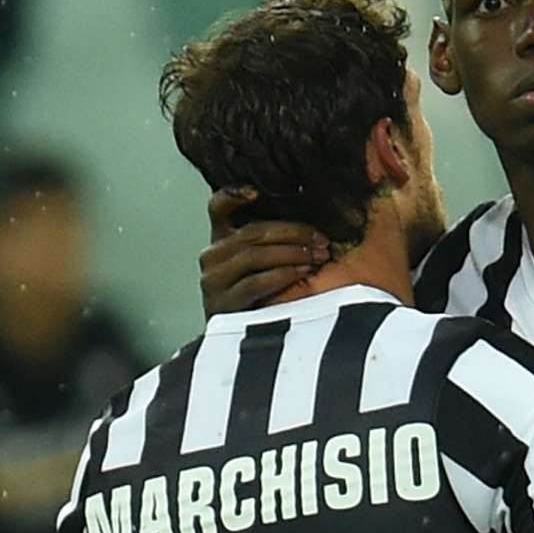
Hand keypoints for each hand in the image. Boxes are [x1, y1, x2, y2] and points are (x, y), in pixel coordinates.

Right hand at [199, 187, 329, 316]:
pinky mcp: (221, 305)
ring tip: (317, 255)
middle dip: (293, 233)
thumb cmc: (263, 294)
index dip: (232, 195)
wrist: (245, 341)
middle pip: (252, 232)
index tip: (256, 191)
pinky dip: (281, 275)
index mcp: (220, 239)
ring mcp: (213, 281)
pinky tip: (302, 272)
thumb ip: (273, 238)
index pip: (217, 208)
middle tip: (321, 239)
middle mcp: (212, 256)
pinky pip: (253, 283)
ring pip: (253, 255)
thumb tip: (309, 211)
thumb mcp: (265, 261)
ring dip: (291, 253)